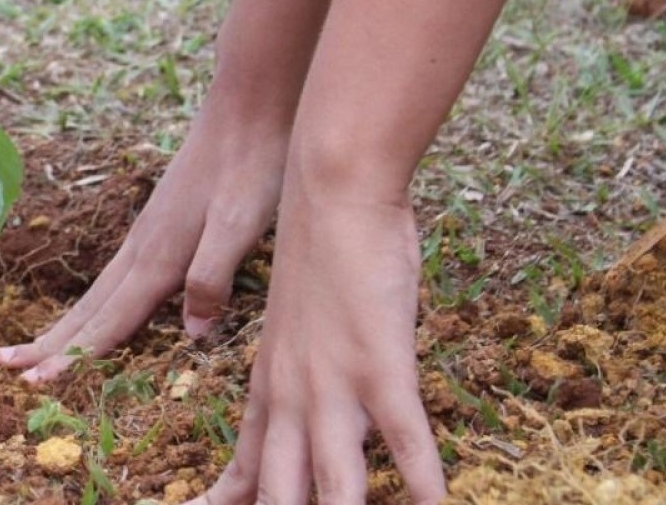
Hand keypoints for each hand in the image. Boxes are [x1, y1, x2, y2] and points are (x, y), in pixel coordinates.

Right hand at [0, 111, 286, 380]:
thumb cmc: (250, 165)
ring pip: (97, 292)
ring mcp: (146, 234)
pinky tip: (97, 308)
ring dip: (64, 325)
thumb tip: (192, 334)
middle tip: (5, 367)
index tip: (35, 384)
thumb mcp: (240, 225)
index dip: (74, 357)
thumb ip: (212, 277)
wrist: (246, 106)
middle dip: (48, 343)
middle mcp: (142, 248)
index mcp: (158, 256)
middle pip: (89, 309)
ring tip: (32, 347)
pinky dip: (94, 304)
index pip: (110, 320)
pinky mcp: (157, 225)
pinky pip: (114, 278)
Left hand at [188, 185, 444, 504]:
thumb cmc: (321, 252)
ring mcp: (335, 385)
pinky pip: (402, 437)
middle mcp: (293, 397)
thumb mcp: (297, 325)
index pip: (246, 469)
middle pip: (278, 491)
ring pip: (332, 481)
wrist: (328, 191)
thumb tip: (310, 400)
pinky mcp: (381, 364)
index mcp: (270, 386)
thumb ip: (301, 370)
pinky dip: (419, 479)